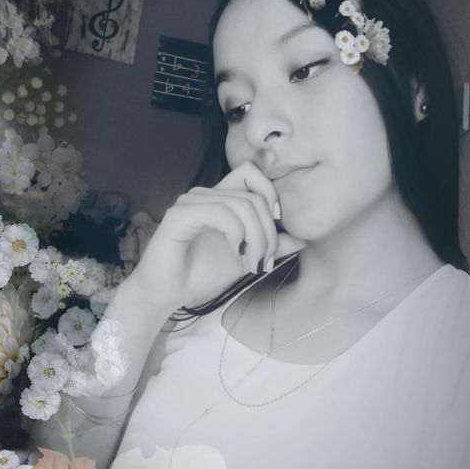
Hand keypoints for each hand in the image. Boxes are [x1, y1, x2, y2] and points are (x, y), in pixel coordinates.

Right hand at [129, 161, 305, 308]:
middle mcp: (205, 195)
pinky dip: (236, 233)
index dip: (271, 193)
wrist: (165, 295)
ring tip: (252, 264)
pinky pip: (220, 212)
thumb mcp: (246, 261)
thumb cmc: (199, 275)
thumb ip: (272, 247)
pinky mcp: (179, 216)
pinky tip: (235, 252)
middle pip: (255, 195)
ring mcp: (191, 203)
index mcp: (220, 199)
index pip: (251, 172)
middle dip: (269, 232)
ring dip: (256, 238)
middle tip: (265, 262)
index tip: (279, 226)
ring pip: (242, 205)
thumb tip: (303, 238)